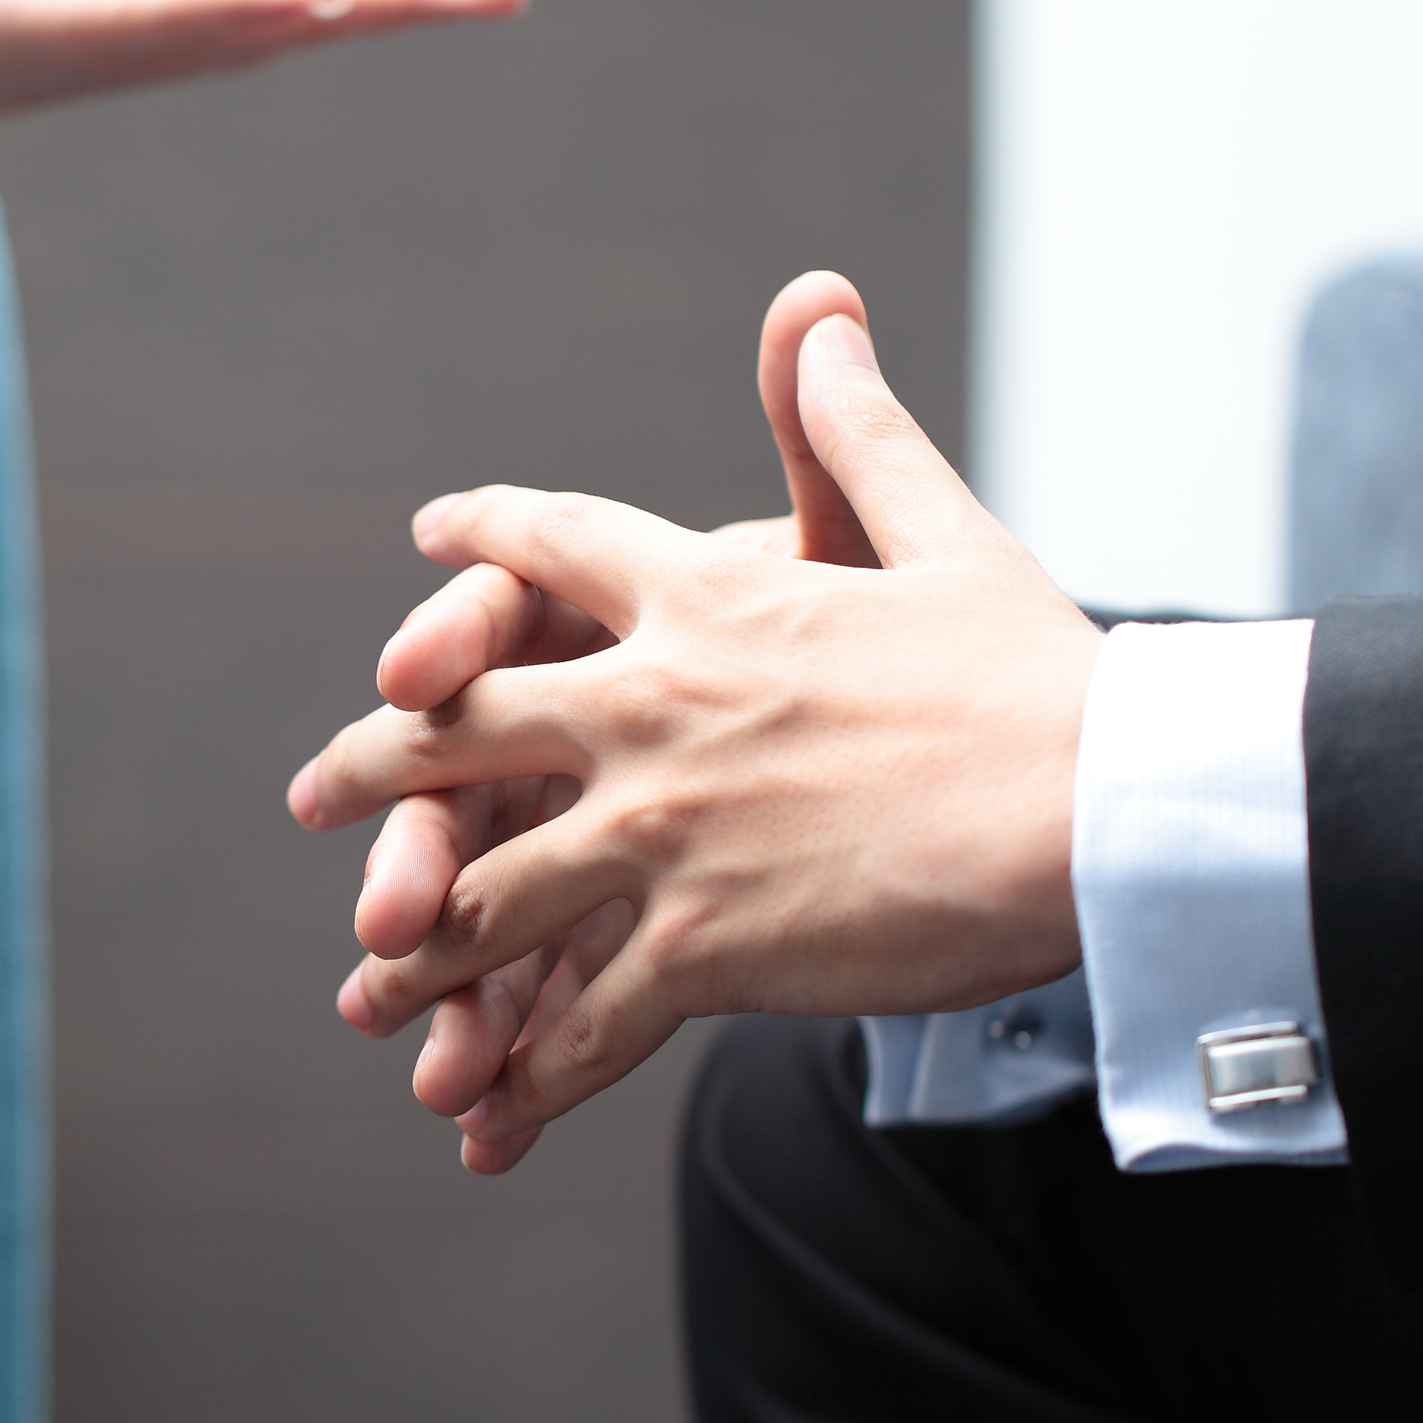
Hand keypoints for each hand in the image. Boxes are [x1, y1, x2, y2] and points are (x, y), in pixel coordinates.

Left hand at [288, 288, 1103, 1169]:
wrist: (1105, 807)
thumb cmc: (1045, 674)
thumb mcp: (941, 530)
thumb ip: (852, 431)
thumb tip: (816, 311)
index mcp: (711, 597)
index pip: (555, 548)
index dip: (482, 538)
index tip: (428, 541)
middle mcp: (654, 706)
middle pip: (462, 728)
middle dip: (378, 765)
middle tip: (317, 796)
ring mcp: (665, 831)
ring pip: (490, 896)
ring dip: (421, 950)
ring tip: (370, 989)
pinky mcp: (704, 944)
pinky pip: (584, 1016)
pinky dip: (529, 1069)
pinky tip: (485, 1112)